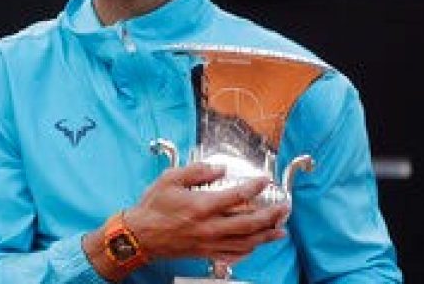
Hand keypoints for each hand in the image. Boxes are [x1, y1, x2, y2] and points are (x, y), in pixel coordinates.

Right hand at [125, 163, 289, 262]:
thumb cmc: (153, 207)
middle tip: (283, 208)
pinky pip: (233, 255)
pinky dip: (248, 250)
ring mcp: (209, 242)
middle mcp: (209, 226)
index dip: (255, 187)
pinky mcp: (206, 253)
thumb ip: (197, 171)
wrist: (140, 235)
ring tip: (280, 229)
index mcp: (201, 206)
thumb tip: (219, 168)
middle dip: (271, 215)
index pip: (238, 195)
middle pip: (250, 223)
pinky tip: (255, 245)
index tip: (265, 180)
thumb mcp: (170, 179)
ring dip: (266, 236)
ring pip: (246, 242)